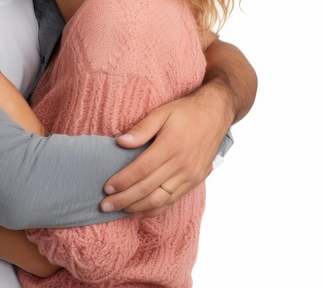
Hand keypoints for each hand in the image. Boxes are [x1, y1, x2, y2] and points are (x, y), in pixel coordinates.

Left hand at [100, 87, 228, 216]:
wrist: (216, 114)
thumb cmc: (186, 111)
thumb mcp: (162, 112)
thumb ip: (141, 128)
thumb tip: (120, 142)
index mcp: (171, 146)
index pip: (142, 170)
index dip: (123, 181)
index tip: (107, 188)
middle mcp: (182, 165)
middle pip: (148, 188)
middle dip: (124, 199)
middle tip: (105, 206)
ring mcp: (190, 176)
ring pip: (160, 199)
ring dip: (137, 207)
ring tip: (118, 210)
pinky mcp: (195, 181)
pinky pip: (173, 200)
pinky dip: (155, 208)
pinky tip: (141, 210)